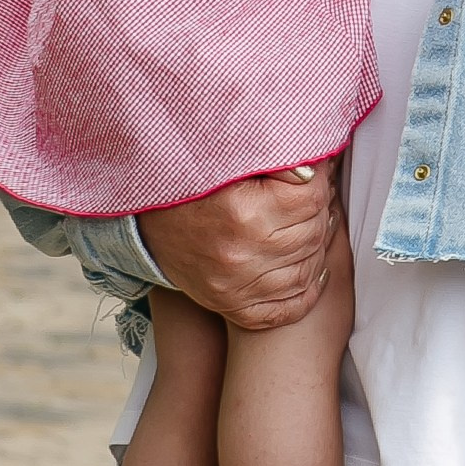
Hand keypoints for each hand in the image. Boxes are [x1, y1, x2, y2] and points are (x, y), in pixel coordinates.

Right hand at [142, 164, 340, 332]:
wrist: (145, 222)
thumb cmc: (190, 183)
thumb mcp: (229, 159)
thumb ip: (275, 157)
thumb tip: (319, 159)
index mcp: (243, 211)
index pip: (311, 196)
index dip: (318, 179)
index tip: (313, 171)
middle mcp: (241, 254)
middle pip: (312, 231)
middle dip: (319, 209)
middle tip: (314, 195)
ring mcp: (236, 286)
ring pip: (307, 267)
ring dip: (317, 243)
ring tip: (313, 222)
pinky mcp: (231, 305)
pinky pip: (288, 308)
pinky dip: (309, 289)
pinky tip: (316, 267)